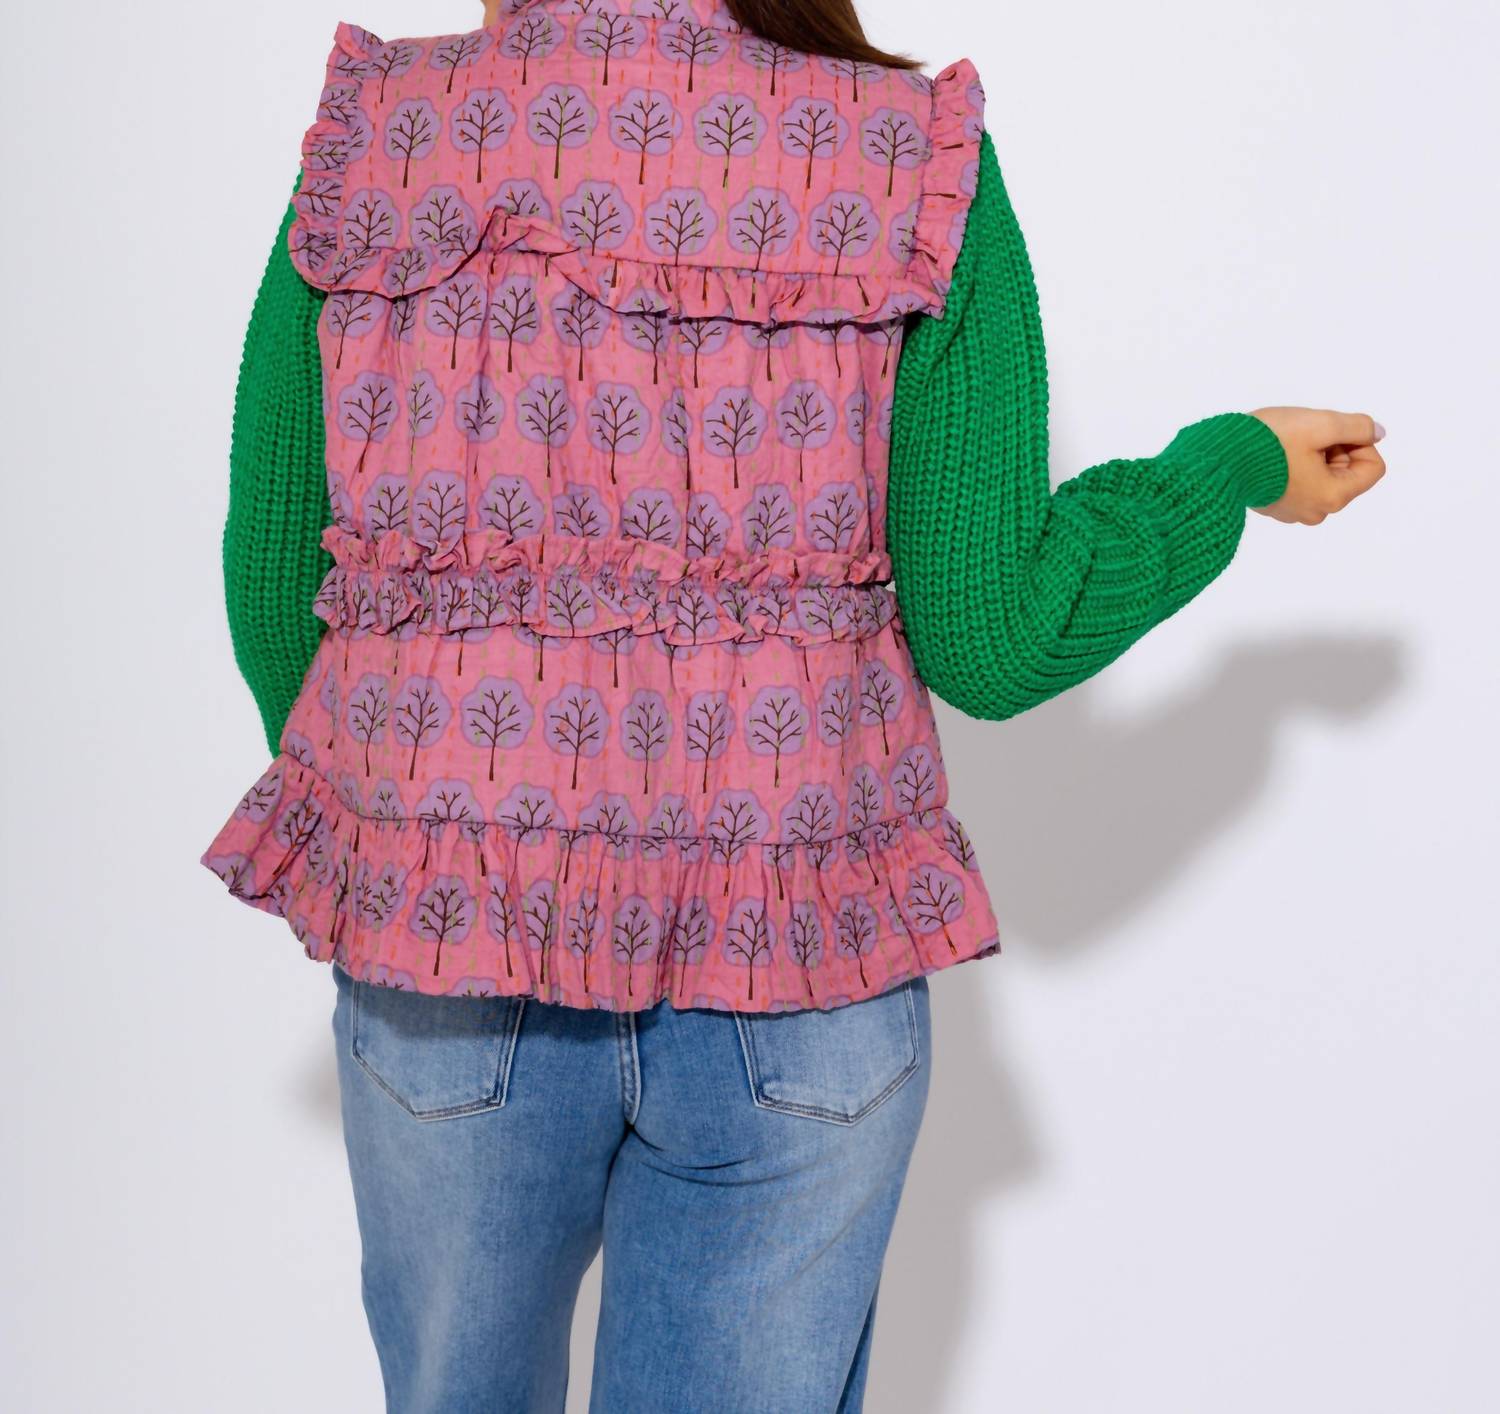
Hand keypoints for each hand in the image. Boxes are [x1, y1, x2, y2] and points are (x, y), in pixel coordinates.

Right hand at [1250, 407, 1386, 523]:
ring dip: (1313, 456)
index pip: (1373, 467)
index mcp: (1333, 497)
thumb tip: (1376, 433)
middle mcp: (1315, 512)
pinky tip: (1273, 456)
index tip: (1331, 432)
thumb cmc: (1270, 442)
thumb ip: (1358, 426)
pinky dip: (1294, 467)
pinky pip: (1298, 485)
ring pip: (1322, 478)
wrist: (1219, 459)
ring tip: (1286, 446)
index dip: (1360, 442)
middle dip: (1333, 449)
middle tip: (1305, 436)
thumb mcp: (1322, 423)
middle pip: (1346, 473)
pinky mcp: (1273, 507)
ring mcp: (1292, 512)